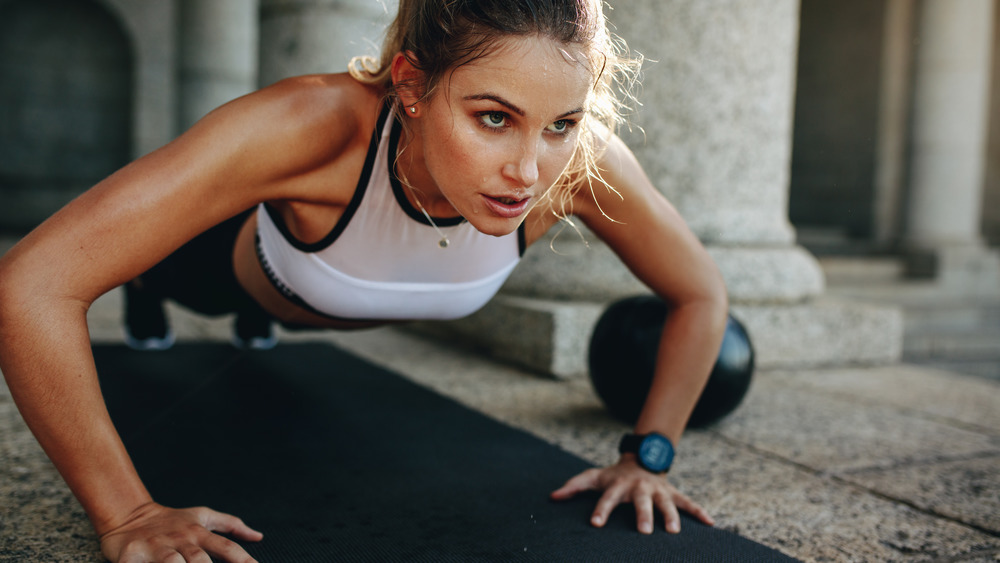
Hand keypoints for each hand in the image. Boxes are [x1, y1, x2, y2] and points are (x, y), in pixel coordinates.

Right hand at [99, 502, 262, 562]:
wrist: (130, 516)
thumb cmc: (172, 521)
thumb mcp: (202, 517)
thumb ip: (231, 525)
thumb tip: (258, 536)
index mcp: (198, 532)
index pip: (226, 547)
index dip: (243, 560)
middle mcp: (179, 539)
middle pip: (199, 559)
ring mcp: (156, 547)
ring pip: (172, 562)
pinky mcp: (131, 555)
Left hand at [550, 455, 713, 534]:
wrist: (640, 459)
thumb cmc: (613, 476)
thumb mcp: (592, 477)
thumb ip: (574, 486)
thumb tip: (553, 497)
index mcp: (618, 486)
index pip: (606, 499)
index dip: (600, 510)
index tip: (595, 524)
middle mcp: (639, 488)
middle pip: (641, 502)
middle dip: (643, 515)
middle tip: (644, 531)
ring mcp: (658, 490)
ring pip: (666, 503)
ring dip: (671, 516)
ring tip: (674, 532)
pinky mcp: (672, 493)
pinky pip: (688, 502)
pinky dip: (699, 512)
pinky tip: (711, 523)